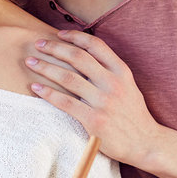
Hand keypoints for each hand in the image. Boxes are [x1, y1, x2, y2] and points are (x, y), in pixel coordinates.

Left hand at [25, 30, 161, 166]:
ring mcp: (104, 102)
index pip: (96, 45)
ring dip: (45, 68)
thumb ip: (110, 72)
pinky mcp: (94, 120)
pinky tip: (35, 88)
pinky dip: (48, 94)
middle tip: (37, 44)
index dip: (75, 36)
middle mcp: (113, 83)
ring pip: (68, 78)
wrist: (146, 143)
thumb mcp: (128, 86)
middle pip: (77, 57)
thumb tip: (84, 56)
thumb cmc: (133, 115)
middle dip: (54, 48)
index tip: (59, 34)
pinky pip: (65, 102)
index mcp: (122, 72)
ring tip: (30, 62)